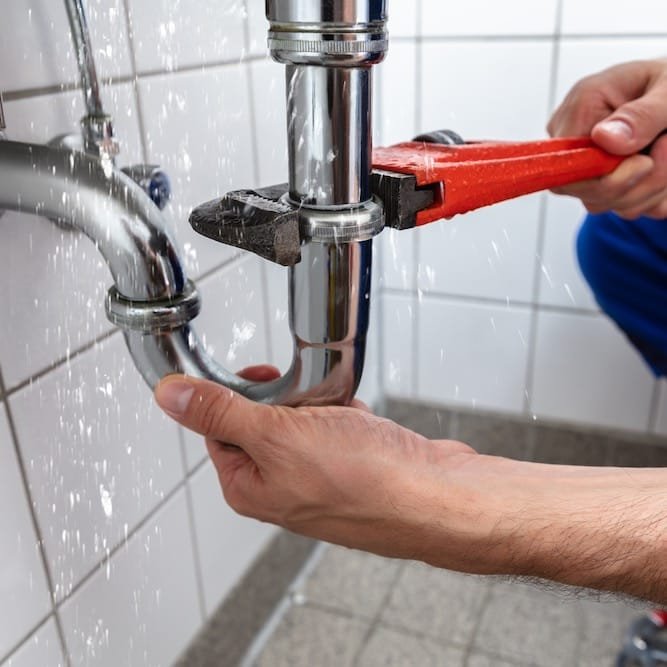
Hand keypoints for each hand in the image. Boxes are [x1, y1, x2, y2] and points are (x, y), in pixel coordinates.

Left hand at [154, 372, 492, 569]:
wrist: (436, 497)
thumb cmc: (365, 480)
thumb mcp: (277, 436)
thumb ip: (221, 413)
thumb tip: (170, 397)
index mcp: (250, 486)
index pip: (218, 428)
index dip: (234, 395)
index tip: (258, 376)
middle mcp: (282, 486)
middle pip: (263, 419)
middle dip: (288, 398)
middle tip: (307, 397)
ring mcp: (320, 476)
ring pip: (304, 418)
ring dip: (321, 404)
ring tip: (341, 412)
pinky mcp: (353, 464)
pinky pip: (338, 424)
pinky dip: (348, 414)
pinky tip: (362, 422)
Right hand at [548, 58, 666, 218]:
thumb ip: (640, 115)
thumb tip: (603, 138)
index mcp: (582, 106)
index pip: (567, 163)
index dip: (604, 175)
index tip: (644, 162)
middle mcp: (576, 139)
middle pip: (585, 191)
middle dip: (637, 184)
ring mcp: (586, 164)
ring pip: (606, 203)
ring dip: (650, 189)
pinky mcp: (602, 181)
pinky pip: (623, 206)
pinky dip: (653, 195)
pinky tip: (665, 166)